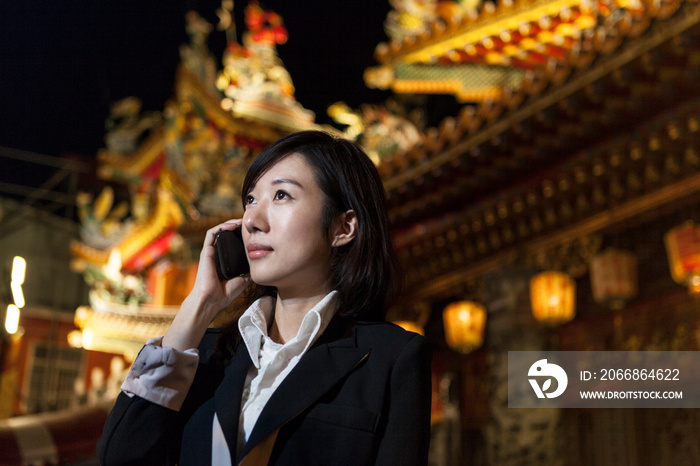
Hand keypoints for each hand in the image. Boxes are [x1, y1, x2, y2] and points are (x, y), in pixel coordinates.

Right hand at [163, 219, 249, 350]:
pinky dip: (222, 226)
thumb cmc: (225, 294)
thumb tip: (261, 264)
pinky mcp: (206, 251)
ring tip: (242, 220)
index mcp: (225, 260)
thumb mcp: (243, 280)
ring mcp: (211, 252)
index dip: (242, 235)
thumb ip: (250, 271)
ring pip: (219, 231)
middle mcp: (217, 254)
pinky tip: (233, 225)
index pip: (233, 243)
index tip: (254, 231)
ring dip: (230, 223)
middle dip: (238, 227)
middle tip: (250, 223)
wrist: (211, 301)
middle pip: (227, 235)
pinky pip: (212, 233)